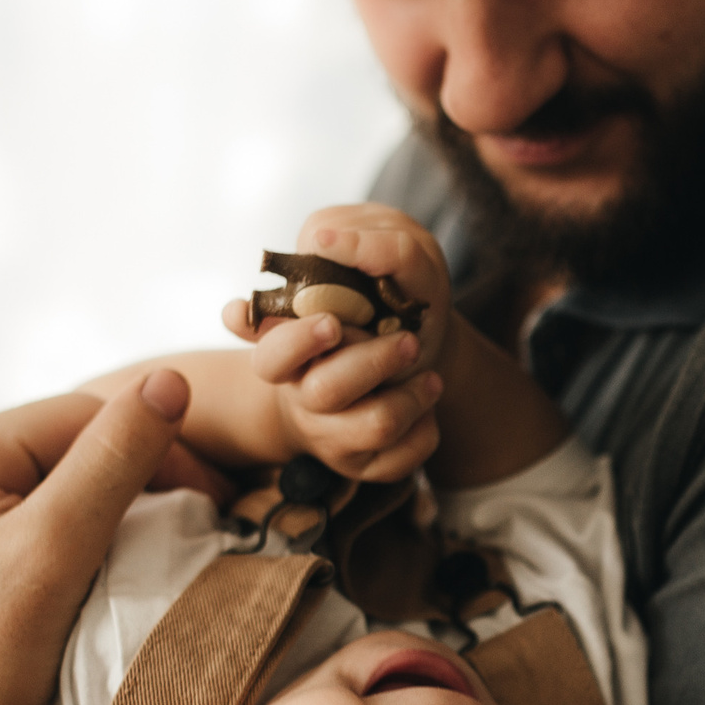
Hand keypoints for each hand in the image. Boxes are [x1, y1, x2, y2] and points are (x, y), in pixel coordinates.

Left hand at [0, 374, 188, 704]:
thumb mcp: (55, 546)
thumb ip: (114, 460)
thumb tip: (169, 381)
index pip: (79, 416)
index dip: (156, 449)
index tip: (214, 503)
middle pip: (67, 451)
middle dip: (136, 482)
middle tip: (196, 529)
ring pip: (59, 491)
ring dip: (115, 515)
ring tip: (158, 554)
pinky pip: (40, 529)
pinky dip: (86, 545)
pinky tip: (112, 577)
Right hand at [221, 203, 454, 482]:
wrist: (405, 349)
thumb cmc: (376, 304)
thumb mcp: (369, 269)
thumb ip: (347, 253)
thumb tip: (324, 240)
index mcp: (287, 352)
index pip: (272, 355)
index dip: (299, 340)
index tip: (332, 323)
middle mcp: (305, 395)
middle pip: (326, 390)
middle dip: (373, 362)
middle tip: (409, 341)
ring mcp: (336, 434)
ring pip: (376, 426)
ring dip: (413, 397)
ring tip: (432, 375)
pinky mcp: (369, 464)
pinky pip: (401, 462)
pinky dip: (426, 432)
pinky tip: (428, 406)